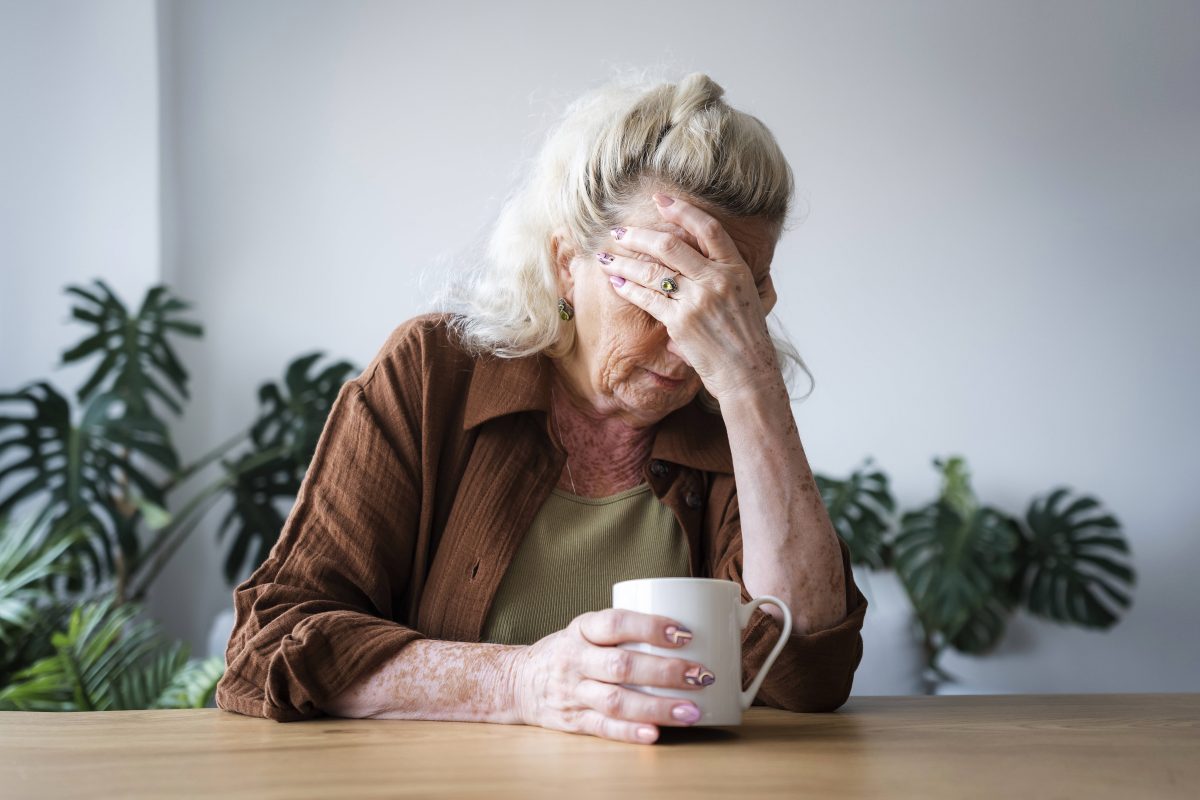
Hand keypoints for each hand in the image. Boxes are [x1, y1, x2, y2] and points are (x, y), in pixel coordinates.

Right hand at [508, 608, 716, 743]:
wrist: (519, 681)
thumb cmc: (570, 651)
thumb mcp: (587, 629)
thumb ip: (625, 628)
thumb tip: (690, 626)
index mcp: (582, 629)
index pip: (615, 622)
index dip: (650, 627)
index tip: (685, 632)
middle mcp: (575, 659)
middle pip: (621, 665)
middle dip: (665, 671)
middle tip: (701, 675)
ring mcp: (573, 692)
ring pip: (616, 700)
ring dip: (656, 707)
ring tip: (691, 711)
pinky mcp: (573, 721)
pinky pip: (603, 727)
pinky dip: (630, 732)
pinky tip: (656, 734)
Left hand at [597, 193, 779, 400]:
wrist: (749, 373)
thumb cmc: (746, 338)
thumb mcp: (749, 297)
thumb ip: (727, 275)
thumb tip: (705, 256)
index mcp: (736, 269)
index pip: (708, 228)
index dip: (682, 211)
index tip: (661, 201)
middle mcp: (717, 279)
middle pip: (671, 245)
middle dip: (639, 236)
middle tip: (618, 231)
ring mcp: (698, 300)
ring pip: (652, 270)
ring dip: (624, 261)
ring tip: (606, 257)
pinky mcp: (680, 322)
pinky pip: (647, 298)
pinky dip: (628, 288)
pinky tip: (616, 281)